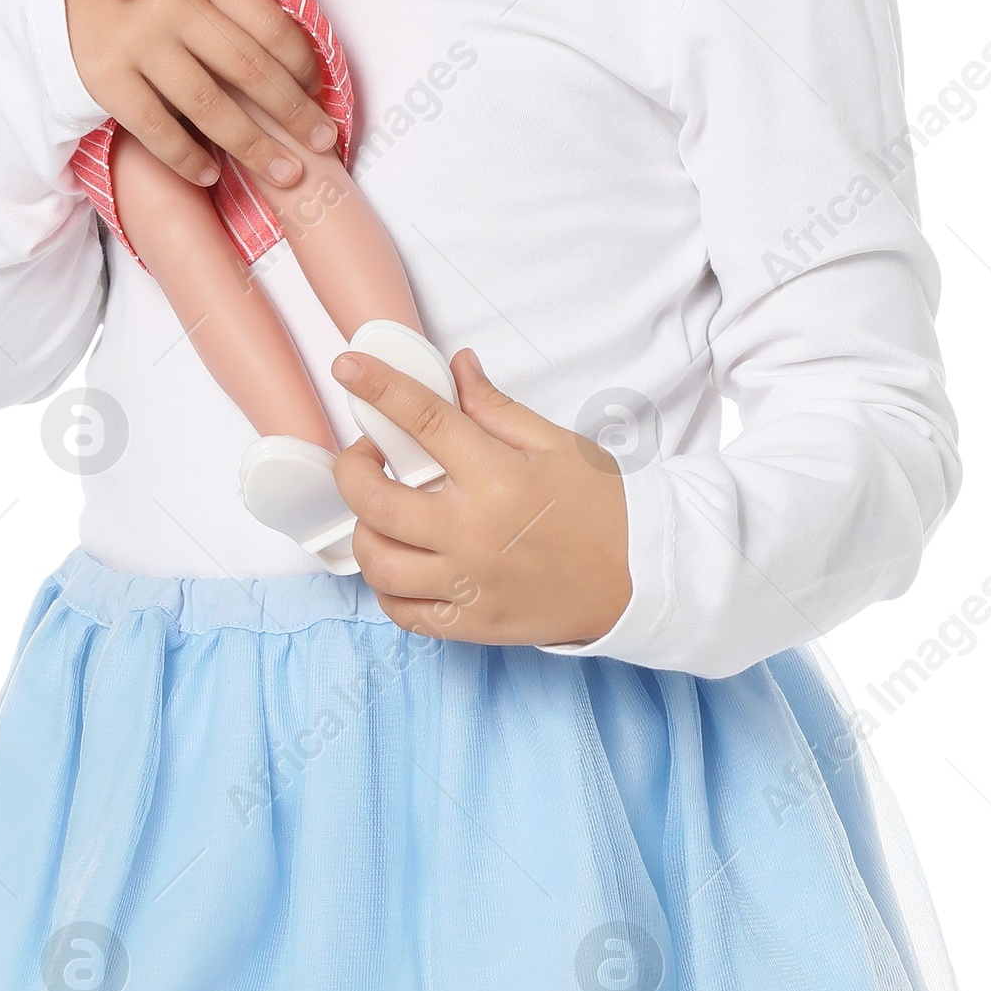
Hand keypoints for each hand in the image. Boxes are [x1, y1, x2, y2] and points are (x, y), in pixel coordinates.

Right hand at [63, 0, 336, 190]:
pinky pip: (157, 128)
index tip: (320, 94)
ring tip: (286, 174)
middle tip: (324, 144)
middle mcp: (176, 6)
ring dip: (255, 147)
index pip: (272, 25)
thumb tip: (300, 58)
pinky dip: (187, 157)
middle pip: (250, 70)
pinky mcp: (106, 77)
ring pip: (210, 107)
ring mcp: (139, 43)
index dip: (305, 66)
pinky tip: (211, 175)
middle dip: (294, 114)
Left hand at [330, 347, 632, 647]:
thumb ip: (495, 408)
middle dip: (352, 467)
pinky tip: (399, 560)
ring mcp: (468, 584)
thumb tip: (457, 367)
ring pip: (377, 560)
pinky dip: (386, 586)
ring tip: (382, 512)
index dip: (377, 387)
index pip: (421, 420)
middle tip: (365, 455)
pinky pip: (401, 611)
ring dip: (364, 529)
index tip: (349, 369)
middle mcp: (473, 532)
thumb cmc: (602, 508)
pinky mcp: (471, 624)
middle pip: (374, 498)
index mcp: (497, 478)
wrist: (642, 578)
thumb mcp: (555, 444)